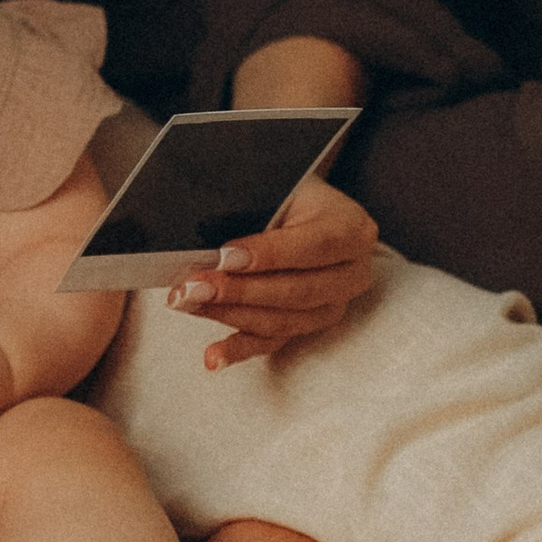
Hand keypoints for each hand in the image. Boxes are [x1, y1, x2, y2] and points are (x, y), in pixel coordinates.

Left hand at [166, 176, 378, 366]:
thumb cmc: (288, 192)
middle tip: (196, 286)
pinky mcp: (306, 326)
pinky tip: (213, 356)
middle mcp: (351, 273)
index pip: (314, 247)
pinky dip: (239, 350)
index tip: (226, 257)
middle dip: (240, 291)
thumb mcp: (280, 185)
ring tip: (188, 304)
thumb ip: (256, 206)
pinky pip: (272, 343)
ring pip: (282, 321)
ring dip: (230, 315)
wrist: (301, 207)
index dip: (269, 254)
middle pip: (297, 291)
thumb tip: (213, 236)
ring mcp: (331, 305)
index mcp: (352, 230)